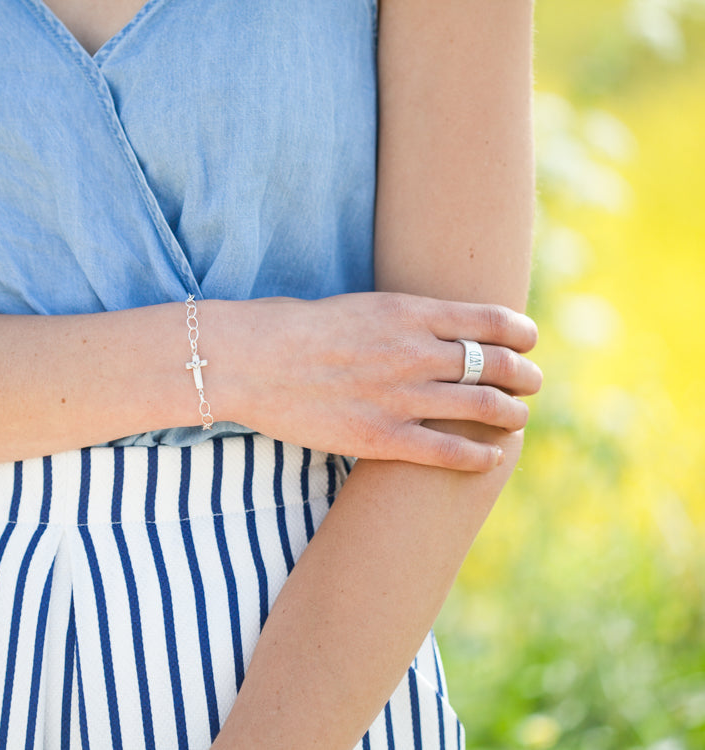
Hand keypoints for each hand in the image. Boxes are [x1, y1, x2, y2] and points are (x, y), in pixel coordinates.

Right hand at [205, 292, 540, 470]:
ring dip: (511, 413)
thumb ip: (402, 318)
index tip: (529, 341)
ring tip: (518, 417)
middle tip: (533, 382)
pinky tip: (492, 457)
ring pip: (482, 407)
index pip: (489, 320)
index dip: (520, 333)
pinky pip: (448, 452)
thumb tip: (435, 330)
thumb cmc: (297, 327)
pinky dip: (480, 456)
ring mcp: (400, 397)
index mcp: (408, 312)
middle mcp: (414, 352)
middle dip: (525, 375)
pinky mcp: (380, 438)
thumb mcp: (358, 305)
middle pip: (495, 364)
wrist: (250, 359)